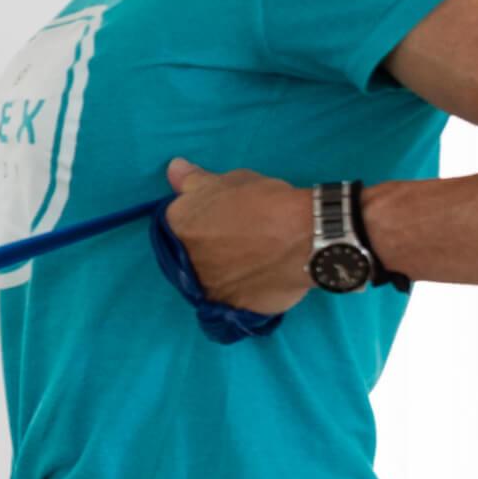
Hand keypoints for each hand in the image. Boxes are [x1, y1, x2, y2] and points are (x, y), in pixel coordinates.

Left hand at [165, 158, 313, 315]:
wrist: (304, 236)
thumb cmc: (263, 201)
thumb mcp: (228, 180)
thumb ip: (194, 180)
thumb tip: (173, 169)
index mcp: (178, 226)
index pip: (179, 224)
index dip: (201, 220)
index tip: (221, 219)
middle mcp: (184, 261)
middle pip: (190, 254)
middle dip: (208, 247)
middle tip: (238, 239)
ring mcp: (207, 289)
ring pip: (208, 279)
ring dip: (221, 271)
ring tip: (250, 260)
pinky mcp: (232, 309)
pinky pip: (231, 300)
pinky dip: (240, 291)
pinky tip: (257, 278)